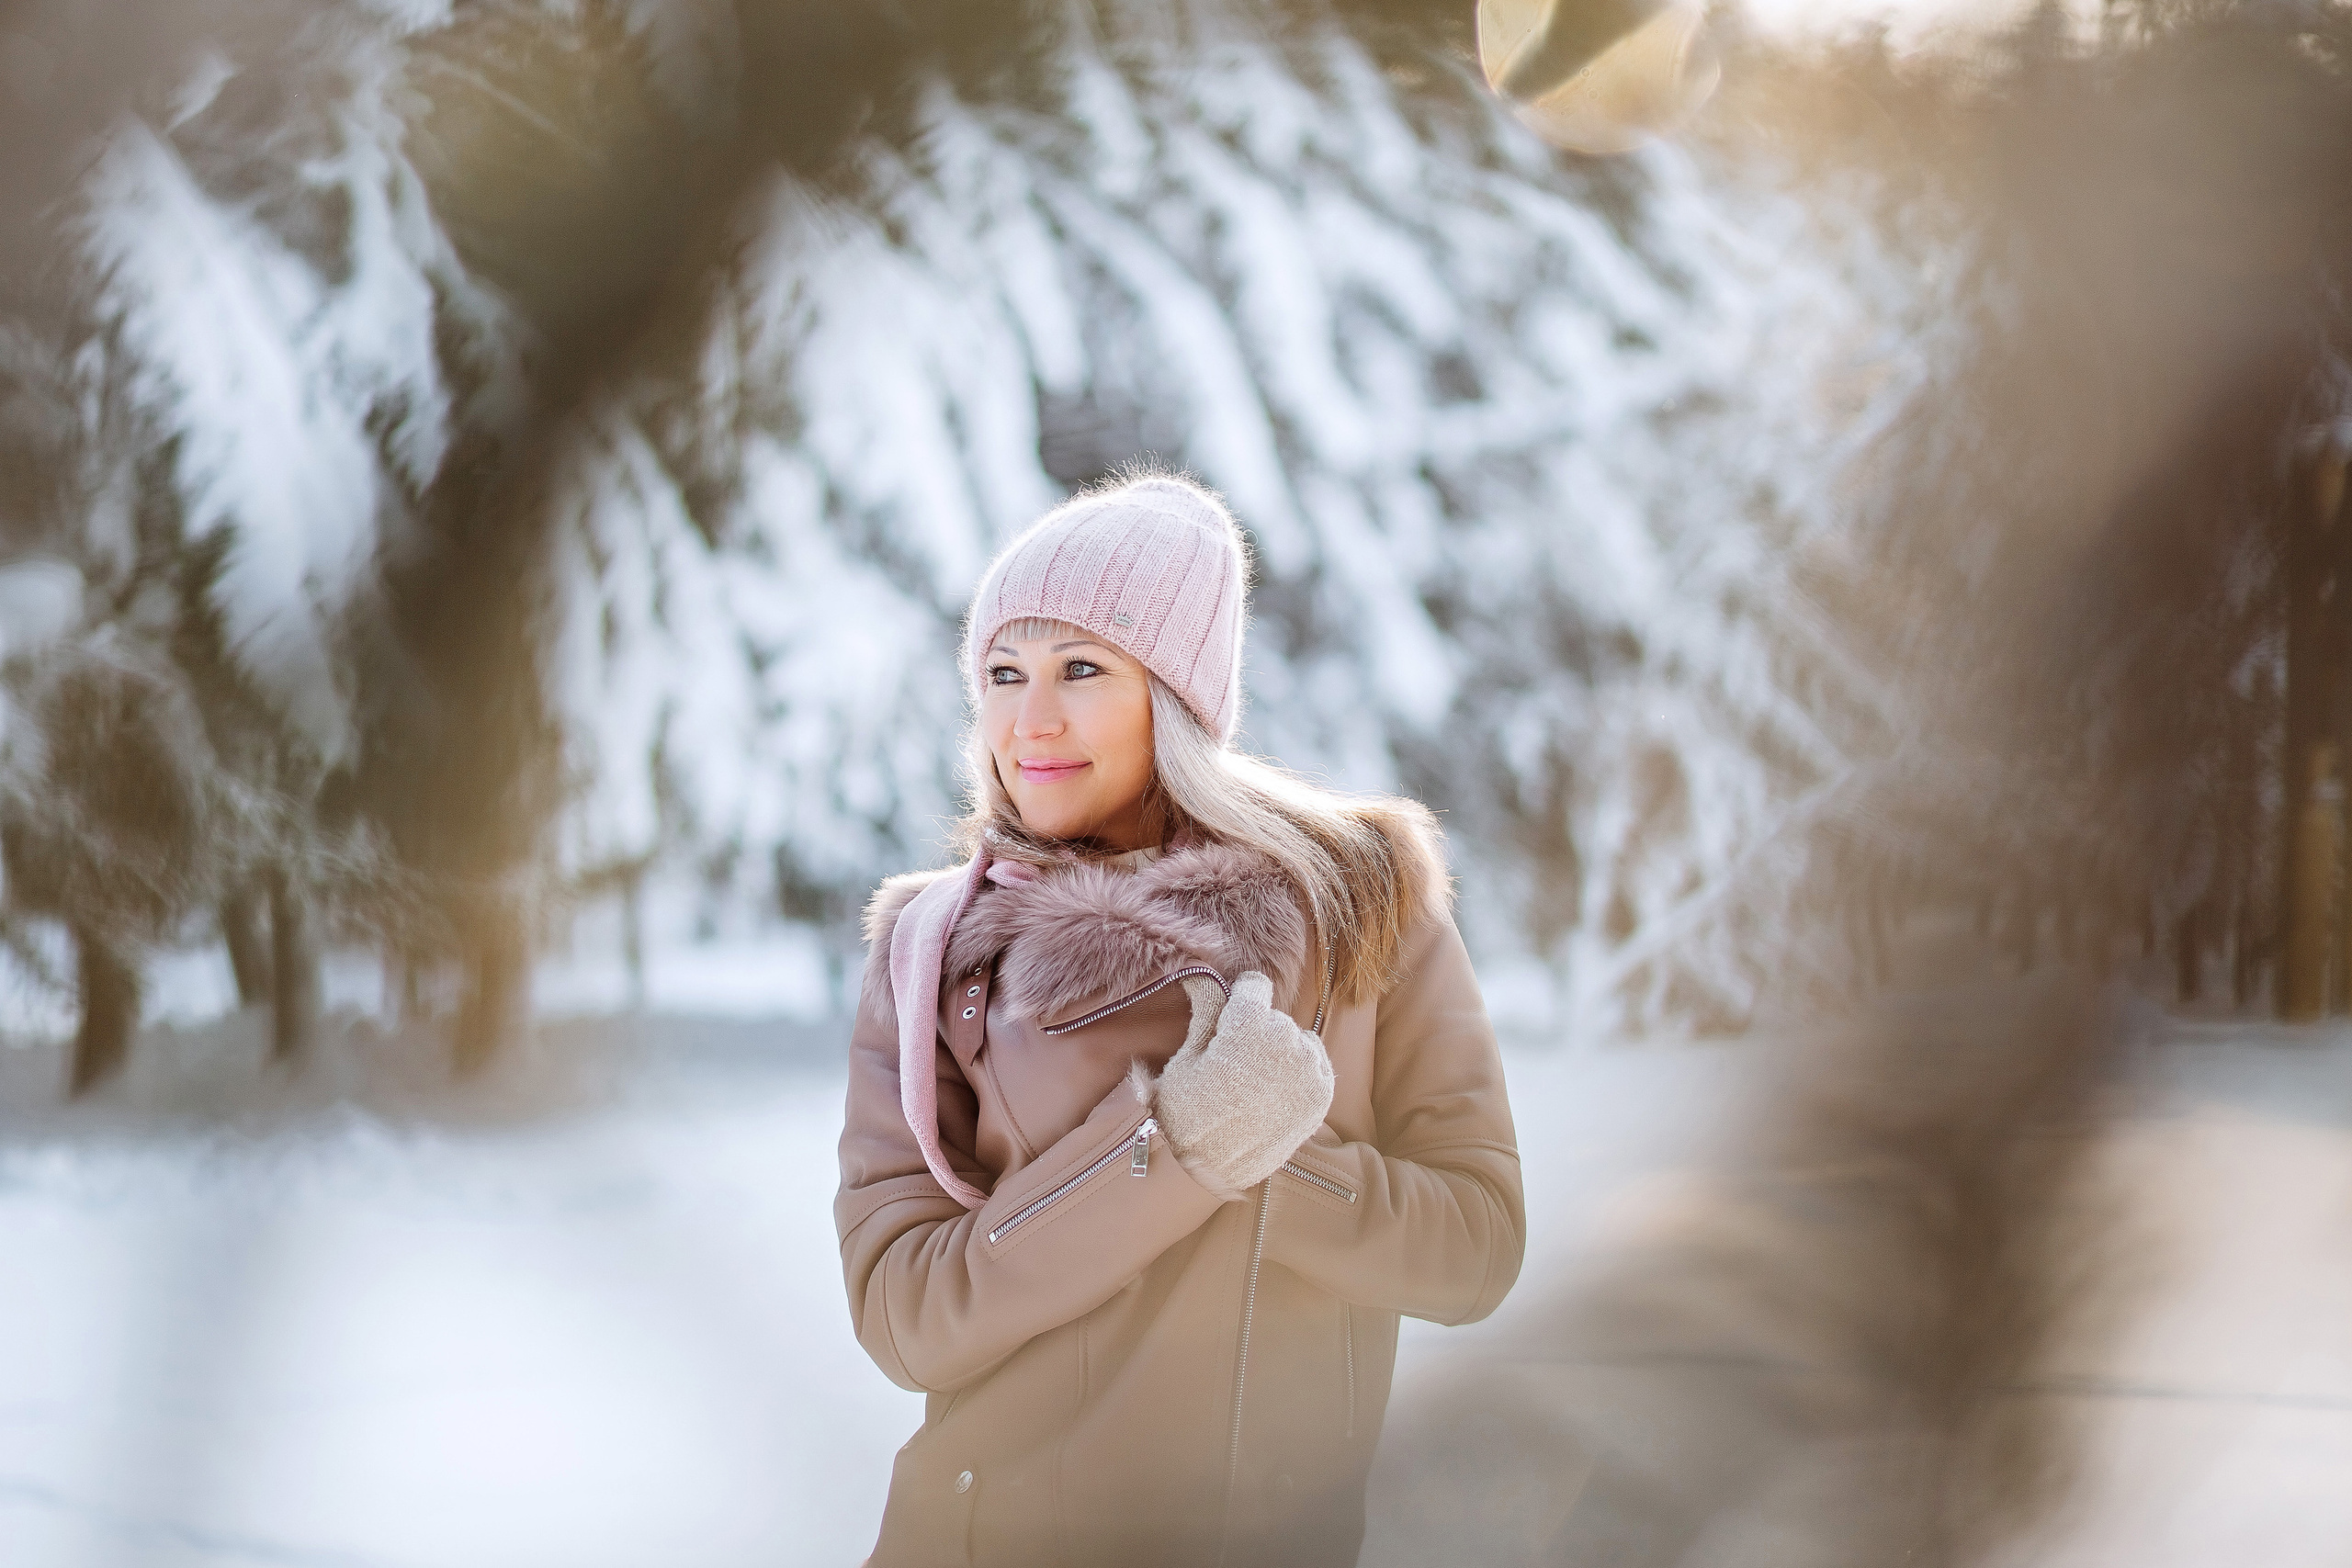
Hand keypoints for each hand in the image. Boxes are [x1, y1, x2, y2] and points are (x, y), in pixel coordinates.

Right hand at [1152, 971, 1334, 1200]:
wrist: (1211, 1168)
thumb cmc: (1188, 1111)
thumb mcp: (1187, 1057)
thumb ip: (1205, 1011)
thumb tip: (1199, 974)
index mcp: (1249, 1021)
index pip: (1255, 986)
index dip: (1240, 1002)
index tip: (1231, 1019)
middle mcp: (1285, 1037)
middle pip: (1274, 1018)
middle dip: (1257, 1032)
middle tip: (1236, 1064)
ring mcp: (1308, 1066)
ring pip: (1296, 1040)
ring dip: (1279, 1052)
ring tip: (1256, 1084)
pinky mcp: (1322, 1092)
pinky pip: (1314, 1064)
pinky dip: (1299, 1072)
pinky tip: (1275, 1093)